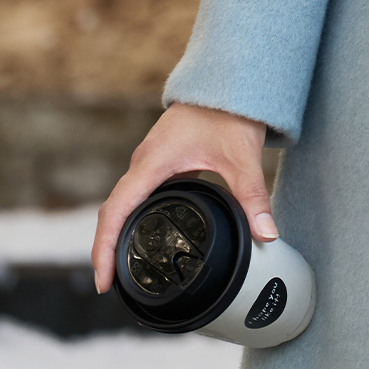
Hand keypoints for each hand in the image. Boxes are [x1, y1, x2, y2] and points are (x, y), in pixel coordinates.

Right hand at [91, 103, 274, 293]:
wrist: (227, 85)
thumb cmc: (228, 115)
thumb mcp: (242, 160)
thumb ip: (253, 198)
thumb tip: (267, 234)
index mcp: (151, 165)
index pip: (115, 212)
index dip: (104, 247)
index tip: (102, 278)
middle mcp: (142, 165)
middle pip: (111, 212)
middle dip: (105, 249)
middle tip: (107, 284)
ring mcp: (148, 164)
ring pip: (122, 203)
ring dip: (115, 234)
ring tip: (118, 269)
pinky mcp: (159, 164)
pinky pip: (136, 195)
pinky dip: (131, 218)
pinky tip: (141, 237)